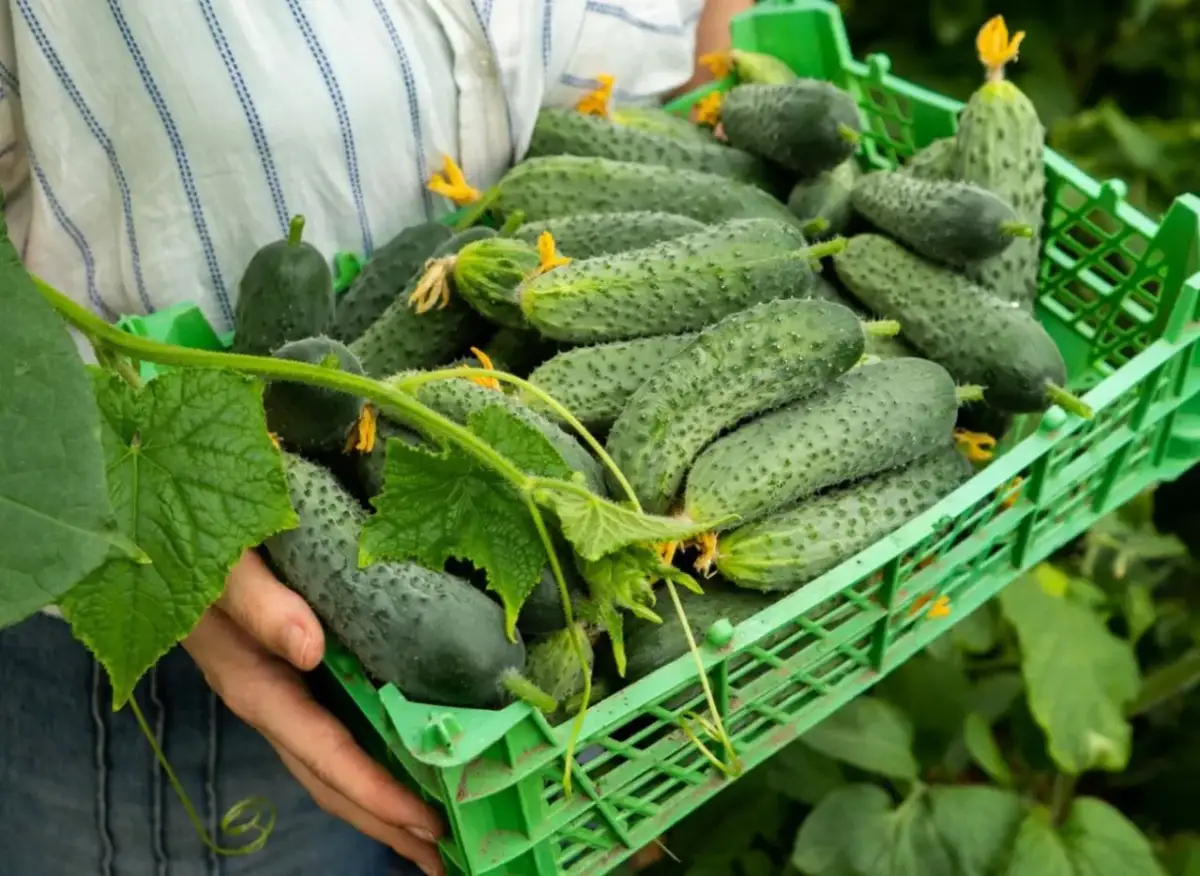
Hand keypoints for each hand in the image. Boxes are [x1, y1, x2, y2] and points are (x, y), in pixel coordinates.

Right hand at [184, 551, 444, 875]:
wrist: (160, 526)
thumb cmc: (195, 538)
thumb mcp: (223, 564)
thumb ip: (259, 602)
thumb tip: (310, 647)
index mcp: (254, 681)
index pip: (323, 751)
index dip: (373, 790)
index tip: (426, 821)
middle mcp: (268, 697)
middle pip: (329, 777)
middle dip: (384, 821)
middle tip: (446, 858)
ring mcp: (279, 687)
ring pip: (331, 762)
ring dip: (378, 803)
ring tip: (431, 836)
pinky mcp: (290, 669)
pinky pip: (332, 730)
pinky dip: (369, 759)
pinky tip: (402, 763)